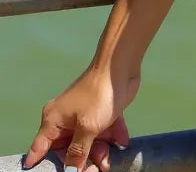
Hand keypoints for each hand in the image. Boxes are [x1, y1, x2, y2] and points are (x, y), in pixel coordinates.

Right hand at [24, 67, 138, 171]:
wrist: (122, 66)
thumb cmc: (99, 95)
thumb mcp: (87, 128)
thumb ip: (77, 152)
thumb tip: (70, 171)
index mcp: (53, 120)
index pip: (41, 148)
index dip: (43, 163)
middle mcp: (66, 118)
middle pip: (69, 148)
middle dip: (83, 160)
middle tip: (97, 169)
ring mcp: (85, 114)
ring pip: (89, 141)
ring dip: (100, 151)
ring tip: (110, 159)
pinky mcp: (102, 111)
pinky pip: (105, 129)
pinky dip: (113, 136)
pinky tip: (123, 142)